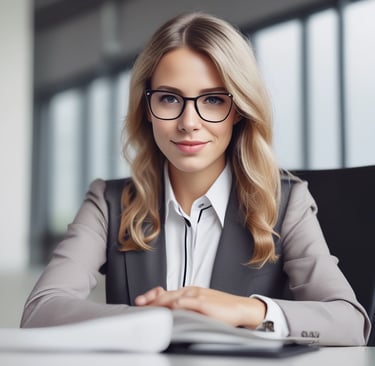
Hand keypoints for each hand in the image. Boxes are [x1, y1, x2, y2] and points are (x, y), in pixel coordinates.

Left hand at [135, 286, 265, 328]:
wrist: (240, 308)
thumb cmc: (222, 308)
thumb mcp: (200, 305)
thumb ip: (186, 306)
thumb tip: (171, 311)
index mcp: (190, 291)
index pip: (167, 293)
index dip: (152, 296)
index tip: (141, 300)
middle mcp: (191, 291)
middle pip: (167, 294)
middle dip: (151, 299)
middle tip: (139, 303)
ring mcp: (197, 296)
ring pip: (174, 297)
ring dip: (159, 301)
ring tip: (148, 306)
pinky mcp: (204, 303)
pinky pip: (188, 302)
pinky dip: (178, 304)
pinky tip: (170, 307)